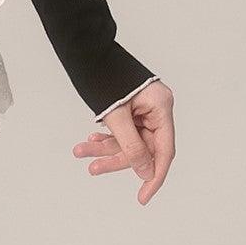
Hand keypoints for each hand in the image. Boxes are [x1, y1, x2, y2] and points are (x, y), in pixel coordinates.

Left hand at [72, 79, 174, 203]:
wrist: (87, 48)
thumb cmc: (103, 75)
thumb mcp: (117, 115)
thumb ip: (132, 146)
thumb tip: (147, 174)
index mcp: (161, 106)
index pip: (164, 151)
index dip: (154, 176)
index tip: (143, 197)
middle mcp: (156, 108)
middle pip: (143, 147)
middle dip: (116, 158)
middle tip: (93, 168)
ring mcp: (144, 107)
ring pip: (129, 139)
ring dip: (106, 147)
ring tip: (81, 152)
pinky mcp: (131, 107)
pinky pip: (122, 129)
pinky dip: (107, 136)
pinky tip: (90, 141)